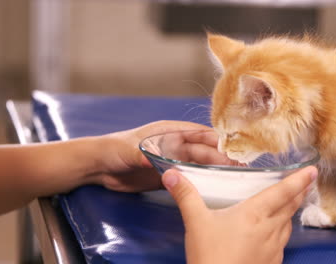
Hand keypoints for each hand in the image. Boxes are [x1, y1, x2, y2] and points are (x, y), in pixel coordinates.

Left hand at [91, 120, 227, 191]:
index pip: (198, 133)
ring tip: (231, 177)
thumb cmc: (113, 150)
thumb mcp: (128, 150)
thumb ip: (142, 154)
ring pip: (199, 164)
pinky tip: (212, 188)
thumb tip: (155, 161)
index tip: (232, 148)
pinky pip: (188, 178)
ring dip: (213, 169)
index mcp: (169, 132)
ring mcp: (172, 161)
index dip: (216, 140)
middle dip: (220, 157)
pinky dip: (200, 182)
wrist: (98, 167)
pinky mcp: (167, 176)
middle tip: (237, 167)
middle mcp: (174, 145)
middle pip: (202, 150)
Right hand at [162, 166, 317, 263]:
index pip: (282, 193)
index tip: (313, 170)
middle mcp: (270, 229)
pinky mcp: (272, 263)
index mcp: (254, 214)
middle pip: (291, 207)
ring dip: (291, 212)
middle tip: (306, 182)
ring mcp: (274, 248)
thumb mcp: (195, 222)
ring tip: (289, 204)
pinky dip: (283, 231)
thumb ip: (185, 196)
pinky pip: (283, 242)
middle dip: (299, 192)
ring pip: (288, 225)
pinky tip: (274, 233)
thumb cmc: (209, 254)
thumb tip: (170, 173)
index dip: (299, 180)